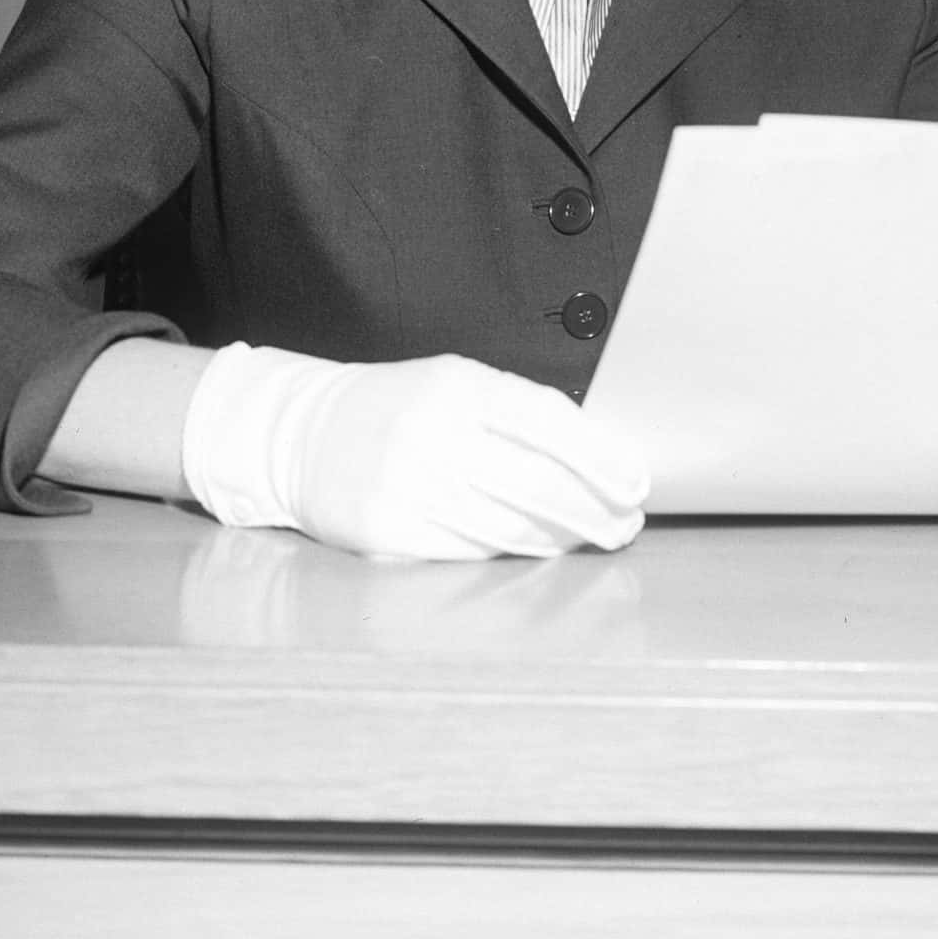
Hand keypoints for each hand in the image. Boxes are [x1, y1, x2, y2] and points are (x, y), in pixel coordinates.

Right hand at [182, 344, 649, 560]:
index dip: (602, 458)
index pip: (550, 424)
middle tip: (627, 524)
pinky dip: (512, 556)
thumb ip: (517, 411)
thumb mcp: (452, 382)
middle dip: (595, 510)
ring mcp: (406, 486)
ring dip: (562, 539)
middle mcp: (433, 434)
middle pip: (538, 484)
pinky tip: (538, 552)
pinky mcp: (387, 533)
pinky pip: (468, 552)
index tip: (636, 482)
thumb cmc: (397, 407)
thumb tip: (599, 455)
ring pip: (508, 526)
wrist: (301, 433)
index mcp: (458, 386)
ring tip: (592, 539)